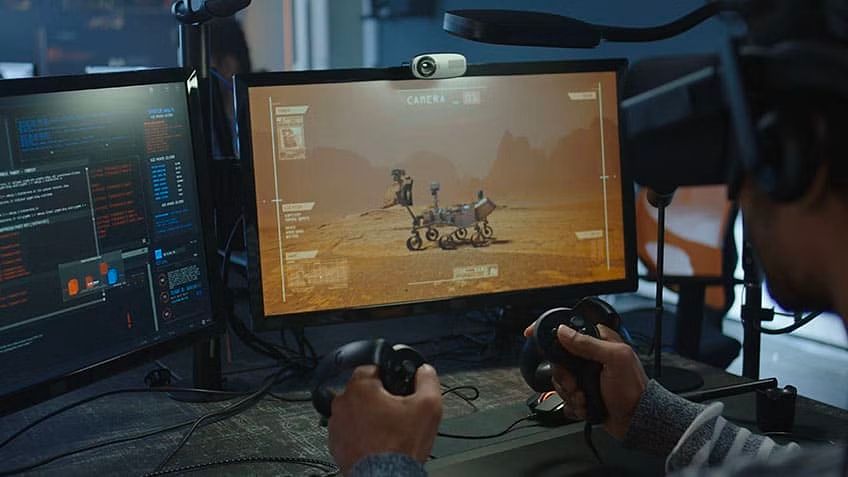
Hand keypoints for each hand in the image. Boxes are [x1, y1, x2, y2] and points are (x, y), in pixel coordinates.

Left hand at [328, 364, 442, 474]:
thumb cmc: (400, 446)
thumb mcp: (428, 406)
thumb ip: (427, 380)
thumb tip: (425, 371)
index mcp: (361, 387)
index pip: (373, 367)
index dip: (390, 376)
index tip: (398, 388)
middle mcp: (343, 402)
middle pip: (364, 390)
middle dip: (379, 398)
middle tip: (395, 412)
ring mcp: (336, 424)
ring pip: (355, 410)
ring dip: (368, 416)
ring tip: (387, 429)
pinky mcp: (335, 442)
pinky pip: (349, 430)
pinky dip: (360, 433)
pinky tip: (376, 441)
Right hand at [524, 324, 646, 439]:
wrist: (637, 420)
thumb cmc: (634, 389)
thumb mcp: (615, 359)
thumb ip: (588, 344)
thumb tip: (563, 331)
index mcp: (599, 341)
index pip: (568, 329)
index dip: (549, 331)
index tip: (531, 333)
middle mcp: (590, 357)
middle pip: (558, 359)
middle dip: (564, 375)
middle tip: (576, 383)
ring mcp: (585, 375)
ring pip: (559, 379)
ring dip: (570, 392)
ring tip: (585, 397)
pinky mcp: (582, 392)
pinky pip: (564, 396)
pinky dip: (573, 404)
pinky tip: (586, 405)